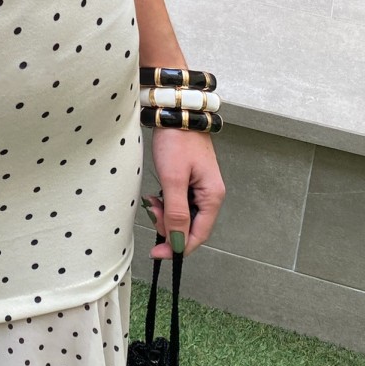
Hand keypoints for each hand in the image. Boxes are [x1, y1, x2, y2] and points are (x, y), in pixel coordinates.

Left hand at [144, 128, 224, 259]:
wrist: (175, 112)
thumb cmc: (177, 142)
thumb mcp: (173, 179)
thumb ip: (176, 212)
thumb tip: (178, 243)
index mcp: (212, 197)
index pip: (198, 235)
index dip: (178, 247)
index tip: (157, 253)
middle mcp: (210, 195)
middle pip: (190, 226)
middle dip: (168, 226)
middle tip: (152, 211)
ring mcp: (200, 187)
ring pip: (182, 215)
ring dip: (165, 214)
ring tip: (152, 201)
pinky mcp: (190, 180)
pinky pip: (178, 202)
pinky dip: (166, 203)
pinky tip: (156, 196)